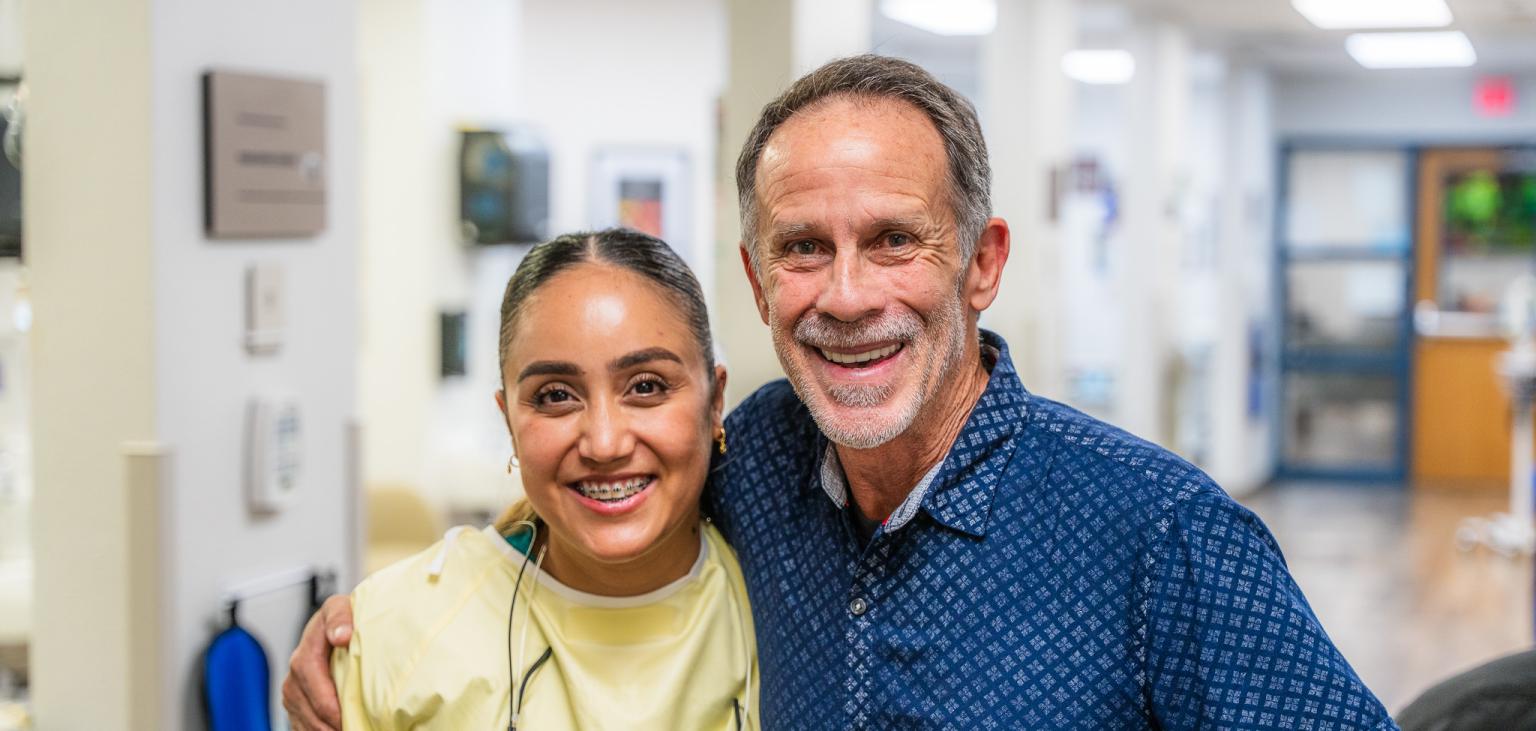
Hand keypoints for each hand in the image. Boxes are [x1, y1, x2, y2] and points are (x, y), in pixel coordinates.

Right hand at [282, 595, 353, 730]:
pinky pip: (304, 726)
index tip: (348, 718)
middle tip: (355, 729)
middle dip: (331, 726)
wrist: (333, 624)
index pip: (315, 688)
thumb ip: (340, 618)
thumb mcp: (342, 607)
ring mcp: (293, 692)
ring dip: (326, 730)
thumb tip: (341, 636)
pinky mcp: (296, 703)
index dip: (331, 708)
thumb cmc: (341, 618)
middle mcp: (294, 676)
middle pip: (311, 712)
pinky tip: (337, 729)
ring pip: (306, 723)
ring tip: (351, 730)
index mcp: (305, 655)